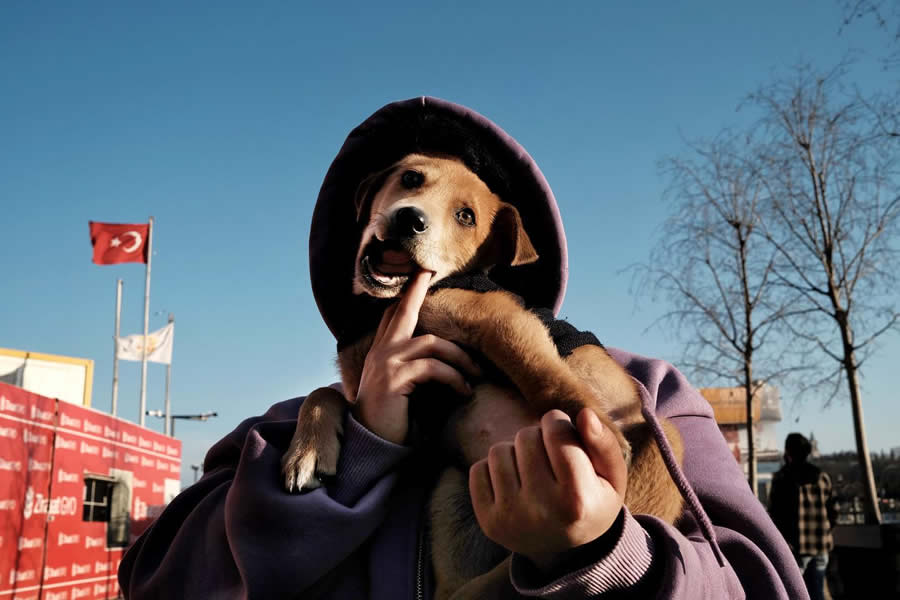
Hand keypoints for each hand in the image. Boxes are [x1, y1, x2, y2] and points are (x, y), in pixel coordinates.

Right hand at [353, 270, 481, 443]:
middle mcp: (380, 353)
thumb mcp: (404, 388)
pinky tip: (465, 391)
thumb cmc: (393, 420)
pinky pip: (432, 368)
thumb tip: (446, 356)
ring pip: (431, 343)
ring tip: (477, 374)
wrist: (372, 445)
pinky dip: (454, 378)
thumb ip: (416, 368)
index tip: (420, 276)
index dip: (406, 297)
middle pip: (402, 313)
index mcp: (381, 353)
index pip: (393, 317)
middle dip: (417, 292)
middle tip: (429, 273)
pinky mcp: (394, 379)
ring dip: (460, 357)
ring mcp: (385, 363)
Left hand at [469, 408, 626, 571]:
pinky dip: (494, 470)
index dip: (558, 422)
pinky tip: (514, 484)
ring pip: (499, 450)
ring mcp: (510, 518)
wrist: (566, 552)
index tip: (562, 432)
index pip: (556, 431)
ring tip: (532, 471)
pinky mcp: (488, 521)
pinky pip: (478, 470)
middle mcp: (542, 511)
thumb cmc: (591, 501)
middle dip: (537, 438)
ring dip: (515, 453)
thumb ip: (604, 444)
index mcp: (577, 500)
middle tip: (548, 458)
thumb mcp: (611, 478)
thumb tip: (585, 414)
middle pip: (526, 436)